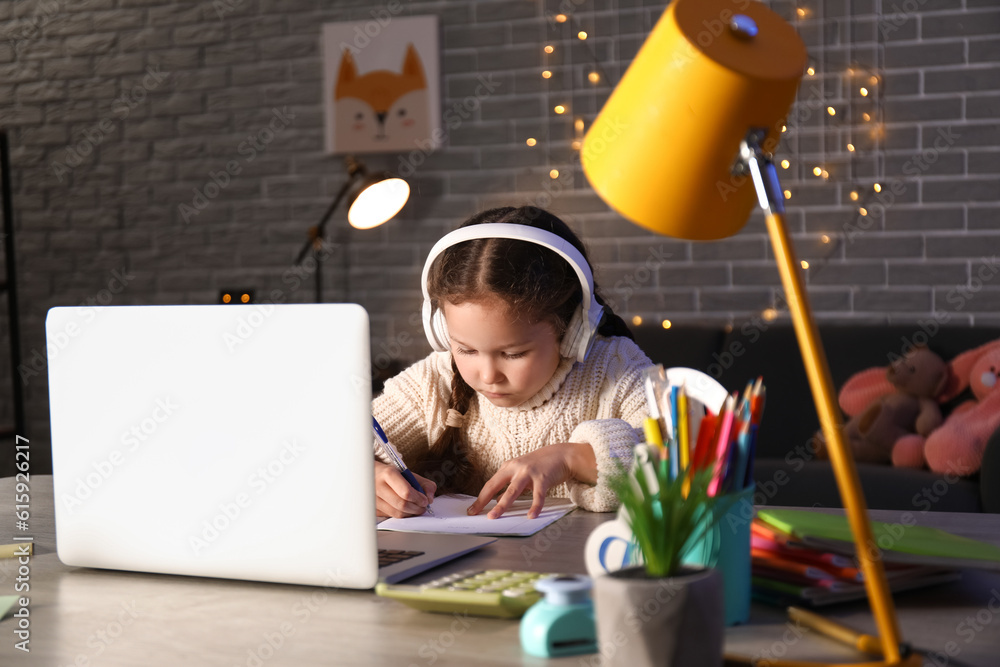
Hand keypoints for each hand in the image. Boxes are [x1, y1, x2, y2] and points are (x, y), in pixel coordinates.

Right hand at [374, 461, 436, 517]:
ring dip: (410, 513)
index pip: (405, 492)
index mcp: (388, 474)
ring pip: (396, 513)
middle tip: (423, 506)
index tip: (425, 500)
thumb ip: (424, 484)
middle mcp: (378, 486)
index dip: (418, 498)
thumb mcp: (409, 474)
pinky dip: (401, 515)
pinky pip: (391, 516)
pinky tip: (405, 509)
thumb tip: (430, 498)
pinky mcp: (372, 509)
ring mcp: (373, 499)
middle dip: (416, 508)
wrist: (371, 475)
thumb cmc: (392, 475)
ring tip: (416, 508)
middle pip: (401, 504)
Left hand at [467, 442, 595, 519]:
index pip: (490, 484)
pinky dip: (535, 506)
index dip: (480, 497)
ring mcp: (529, 472)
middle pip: (496, 485)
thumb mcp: (521, 472)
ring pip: (512, 490)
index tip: (472, 510)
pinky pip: (538, 495)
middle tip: (475, 512)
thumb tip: (497, 500)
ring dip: (502, 504)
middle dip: (484, 500)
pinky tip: (531, 515)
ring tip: (494, 516)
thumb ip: (510, 484)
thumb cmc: (540, 465)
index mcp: (509, 467)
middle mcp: (516, 468)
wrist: (562, 454)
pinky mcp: (543, 477)